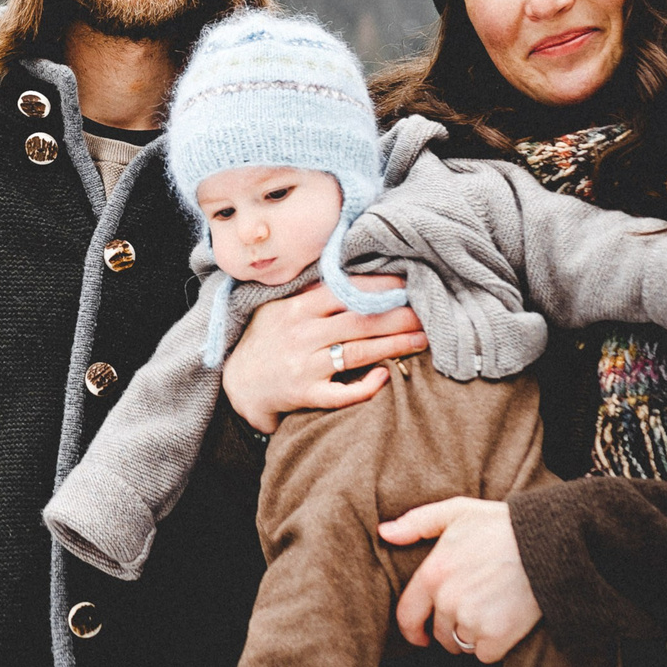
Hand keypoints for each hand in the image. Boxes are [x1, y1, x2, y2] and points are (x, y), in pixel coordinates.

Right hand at [221, 274, 429, 434]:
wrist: (238, 385)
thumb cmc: (265, 341)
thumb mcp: (278, 308)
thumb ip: (310, 293)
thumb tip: (350, 272)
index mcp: (297, 308)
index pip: (344, 291)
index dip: (379, 287)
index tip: (407, 283)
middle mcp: (301, 334)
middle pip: (359, 321)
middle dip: (398, 316)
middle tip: (428, 313)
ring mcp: (303, 366)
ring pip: (358, 353)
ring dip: (395, 345)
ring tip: (423, 339)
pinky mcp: (304, 394)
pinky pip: (341, 394)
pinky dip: (365, 386)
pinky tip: (386, 377)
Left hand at [379, 497, 542, 662]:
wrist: (551, 544)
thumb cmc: (503, 525)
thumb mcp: (458, 511)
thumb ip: (417, 523)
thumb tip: (384, 533)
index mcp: (433, 573)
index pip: (407, 616)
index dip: (412, 631)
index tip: (421, 636)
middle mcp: (447, 599)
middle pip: (440, 634)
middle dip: (451, 629)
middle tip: (474, 611)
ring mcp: (472, 619)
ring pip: (463, 645)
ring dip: (473, 636)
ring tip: (492, 611)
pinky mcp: (497, 635)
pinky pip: (486, 655)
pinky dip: (495, 646)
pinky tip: (506, 624)